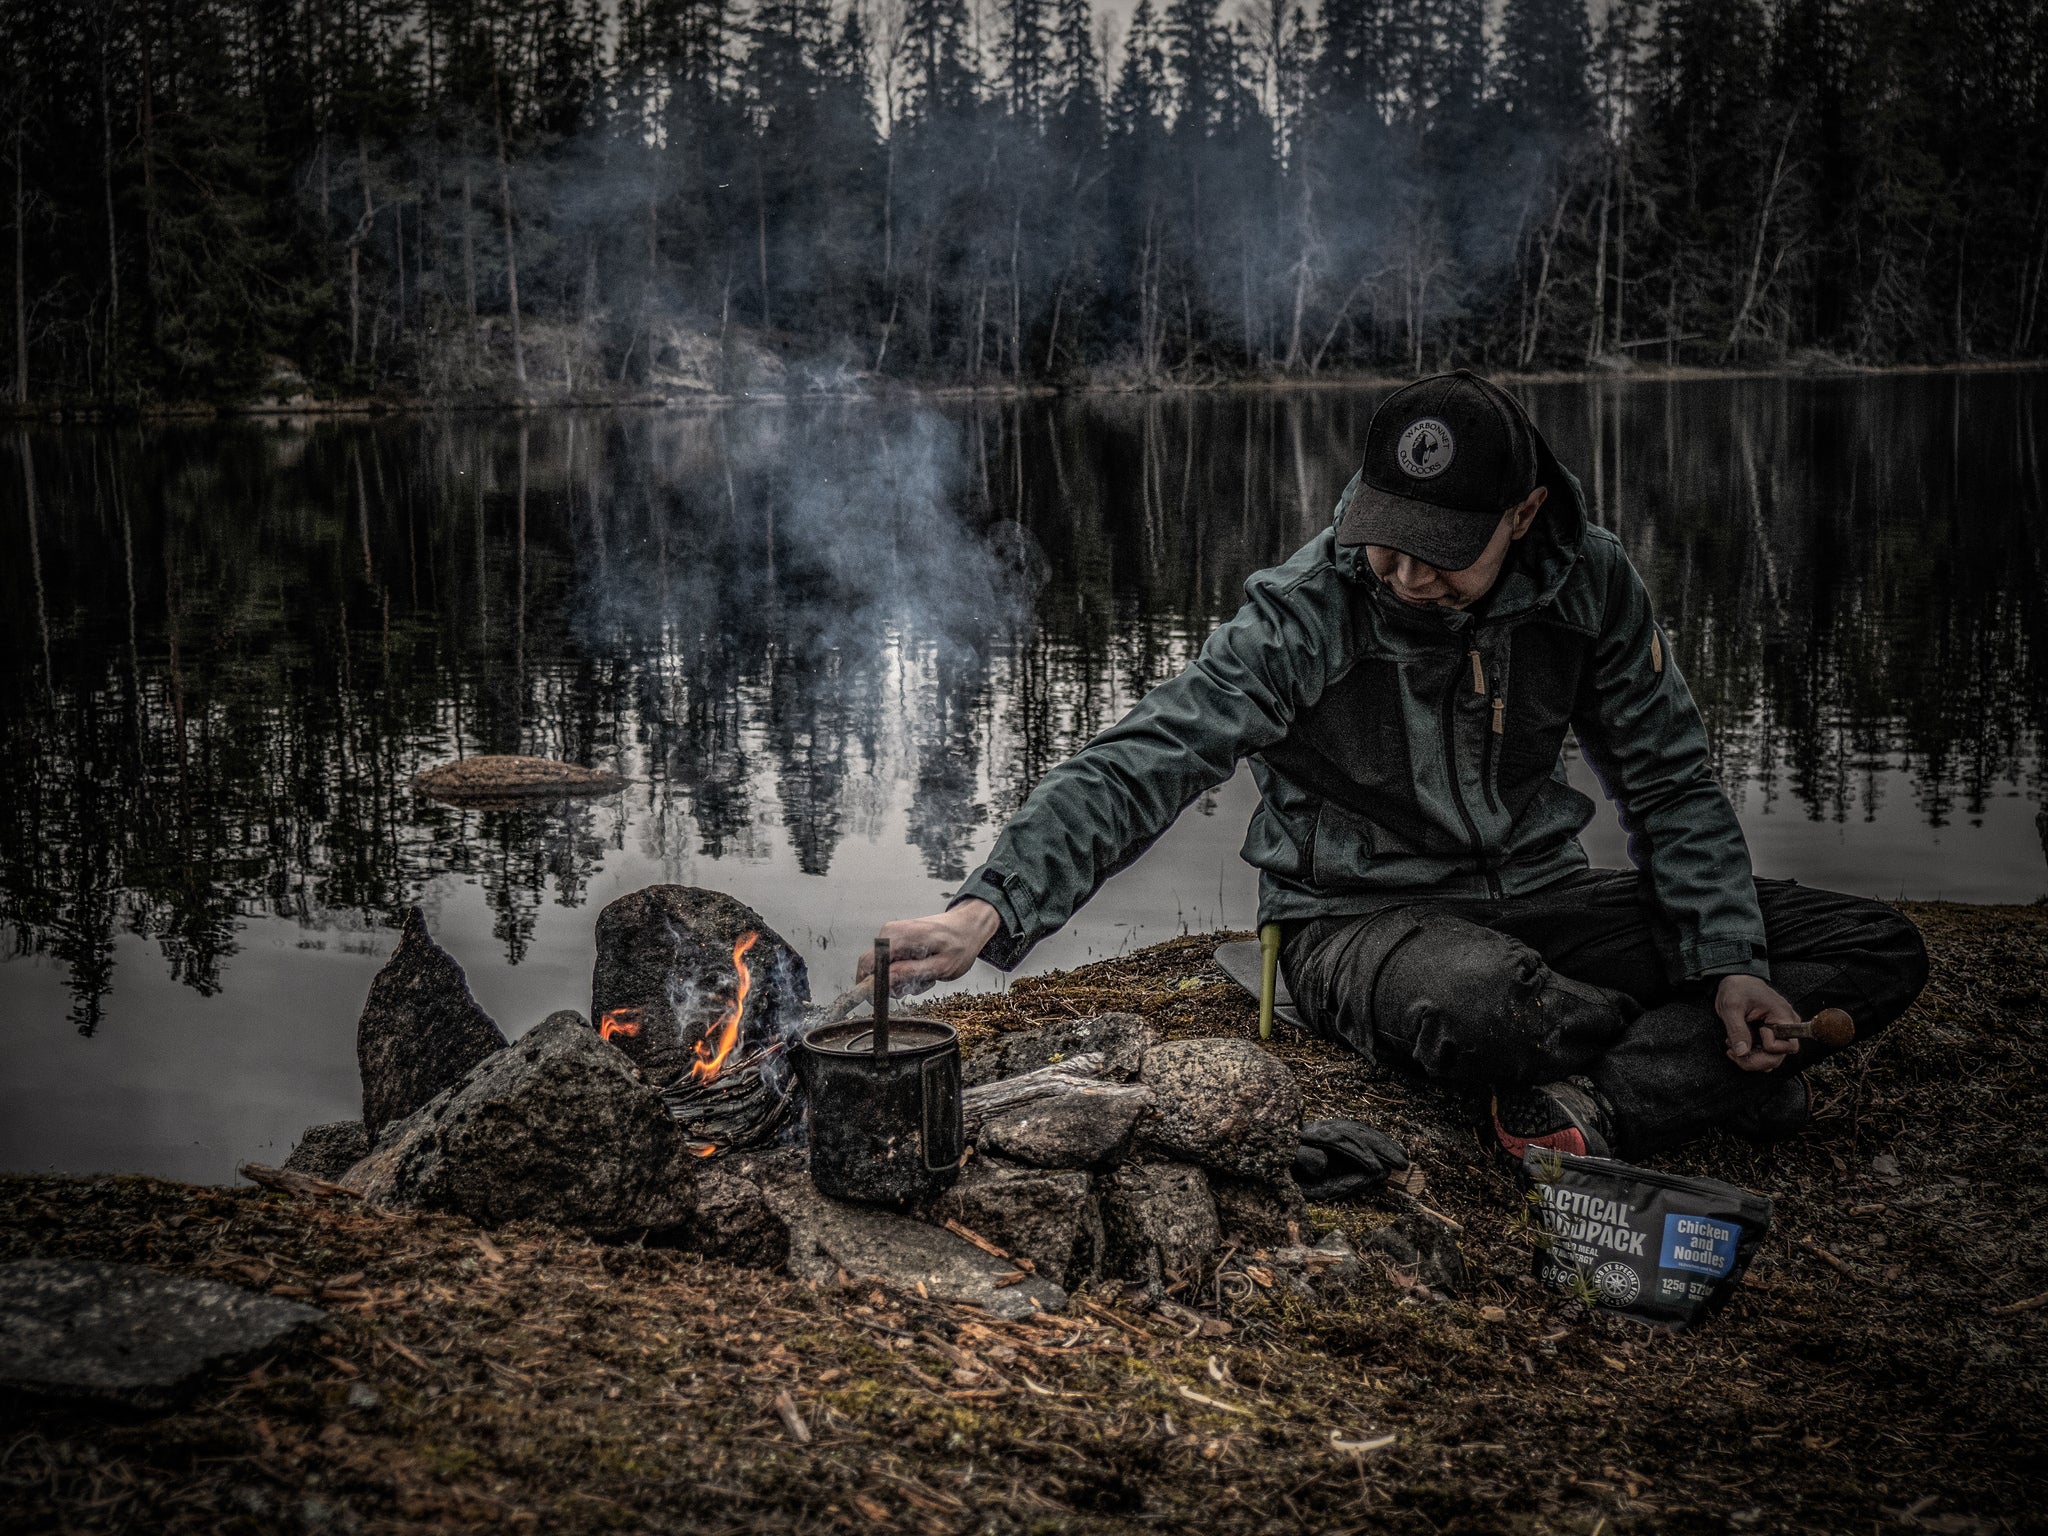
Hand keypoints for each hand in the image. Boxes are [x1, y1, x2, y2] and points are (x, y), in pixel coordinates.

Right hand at [854, 900, 1001, 998]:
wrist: (966, 926)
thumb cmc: (959, 945)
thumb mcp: (940, 966)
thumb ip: (910, 972)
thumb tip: (885, 980)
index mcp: (900, 936)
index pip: (867, 963)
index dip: (870, 985)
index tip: (888, 997)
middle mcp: (889, 932)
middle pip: (871, 968)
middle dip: (889, 984)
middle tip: (914, 987)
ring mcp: (890, 933)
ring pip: (880, 968)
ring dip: (899, 980)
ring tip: (924, 977)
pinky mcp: (893, 938)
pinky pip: (887, 962)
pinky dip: (901, 972)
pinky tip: (921, 969)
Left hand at [1715, 974, 1801, 1071]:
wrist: (1736, 980)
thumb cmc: (1737, 988)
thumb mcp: (1731, 1006)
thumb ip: (1737, 1030)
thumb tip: (1742, 1053)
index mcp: (1784, 1017)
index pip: (1788, 1047)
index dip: (1768, 1046)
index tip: (1757, 1030)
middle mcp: (1786, 1026)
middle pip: (1778, 1058)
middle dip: (1754, 1060)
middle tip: (1733, 1051)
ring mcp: (1779, 1032)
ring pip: (1771, 1059)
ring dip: (1750, 1059)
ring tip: (1733, 1045)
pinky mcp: (1770, 1036)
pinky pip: (1765, 1054)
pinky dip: (1750, 1055)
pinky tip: (1738, 1045)